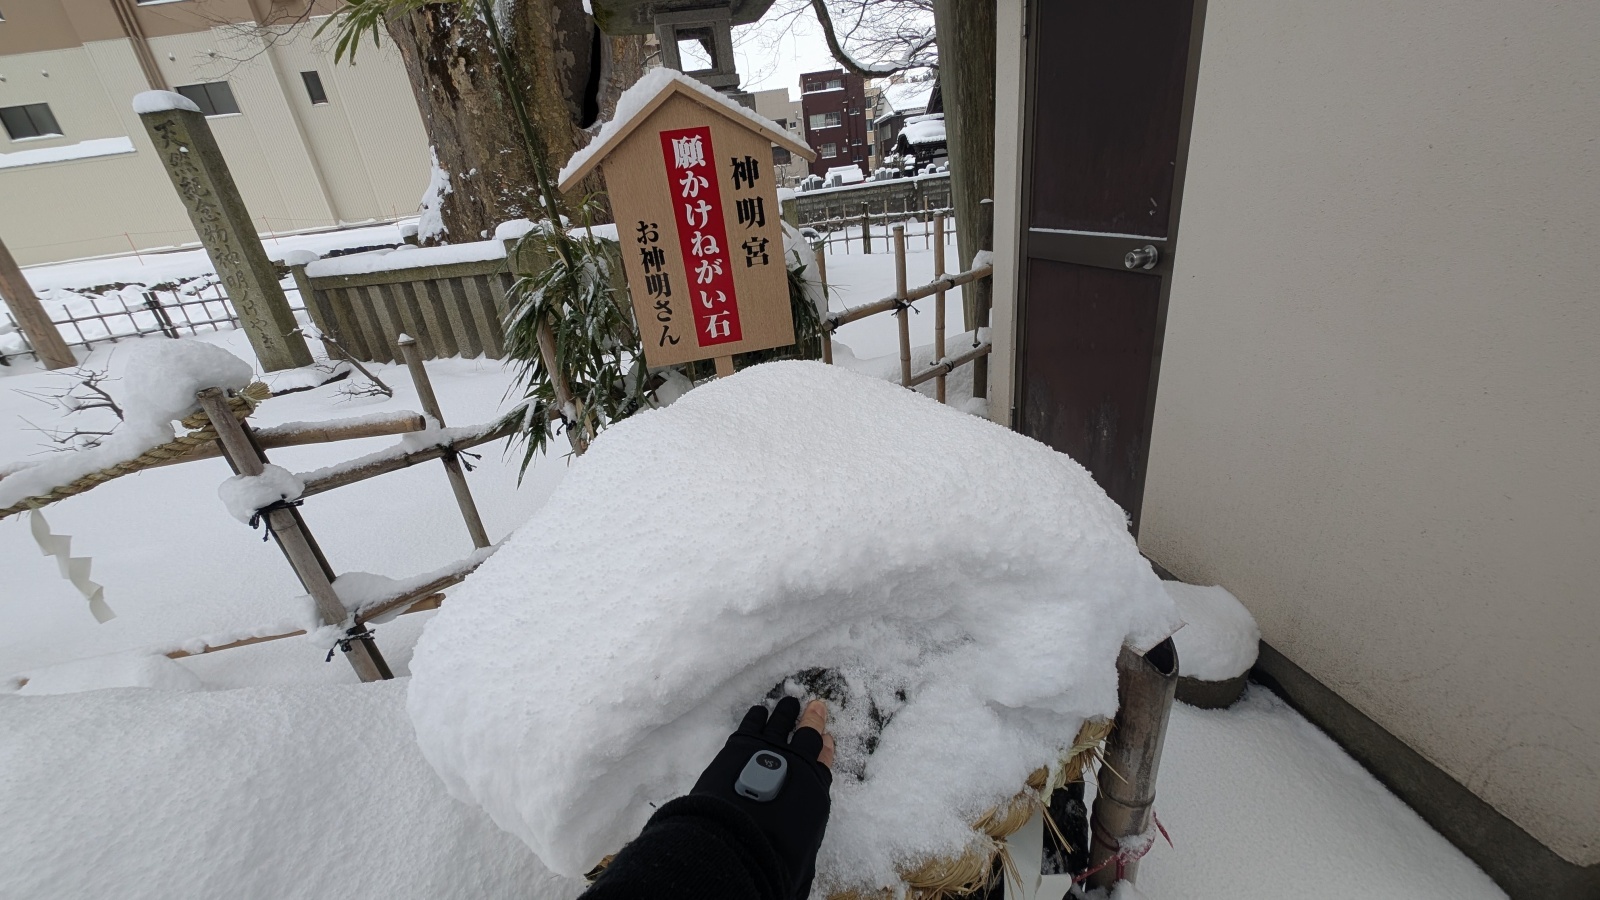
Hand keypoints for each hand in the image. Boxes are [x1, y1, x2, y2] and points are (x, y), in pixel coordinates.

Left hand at [691, 697, 834, 898]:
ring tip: (789, 702)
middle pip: (808, 734)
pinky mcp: (739, 745)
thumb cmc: (774, 858)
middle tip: (816, 705)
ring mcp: (767, 751)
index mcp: (813, 790)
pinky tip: (759, 711)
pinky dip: (757, 716)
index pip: (824, 763)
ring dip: (786, 712)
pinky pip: (752, 724)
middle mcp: (796, 765)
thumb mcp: (800, 858)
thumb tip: (799, 850)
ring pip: (780, 722)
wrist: (739, 841)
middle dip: (813, 719)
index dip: (826, 750)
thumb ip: (802, 838)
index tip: (828, 740)